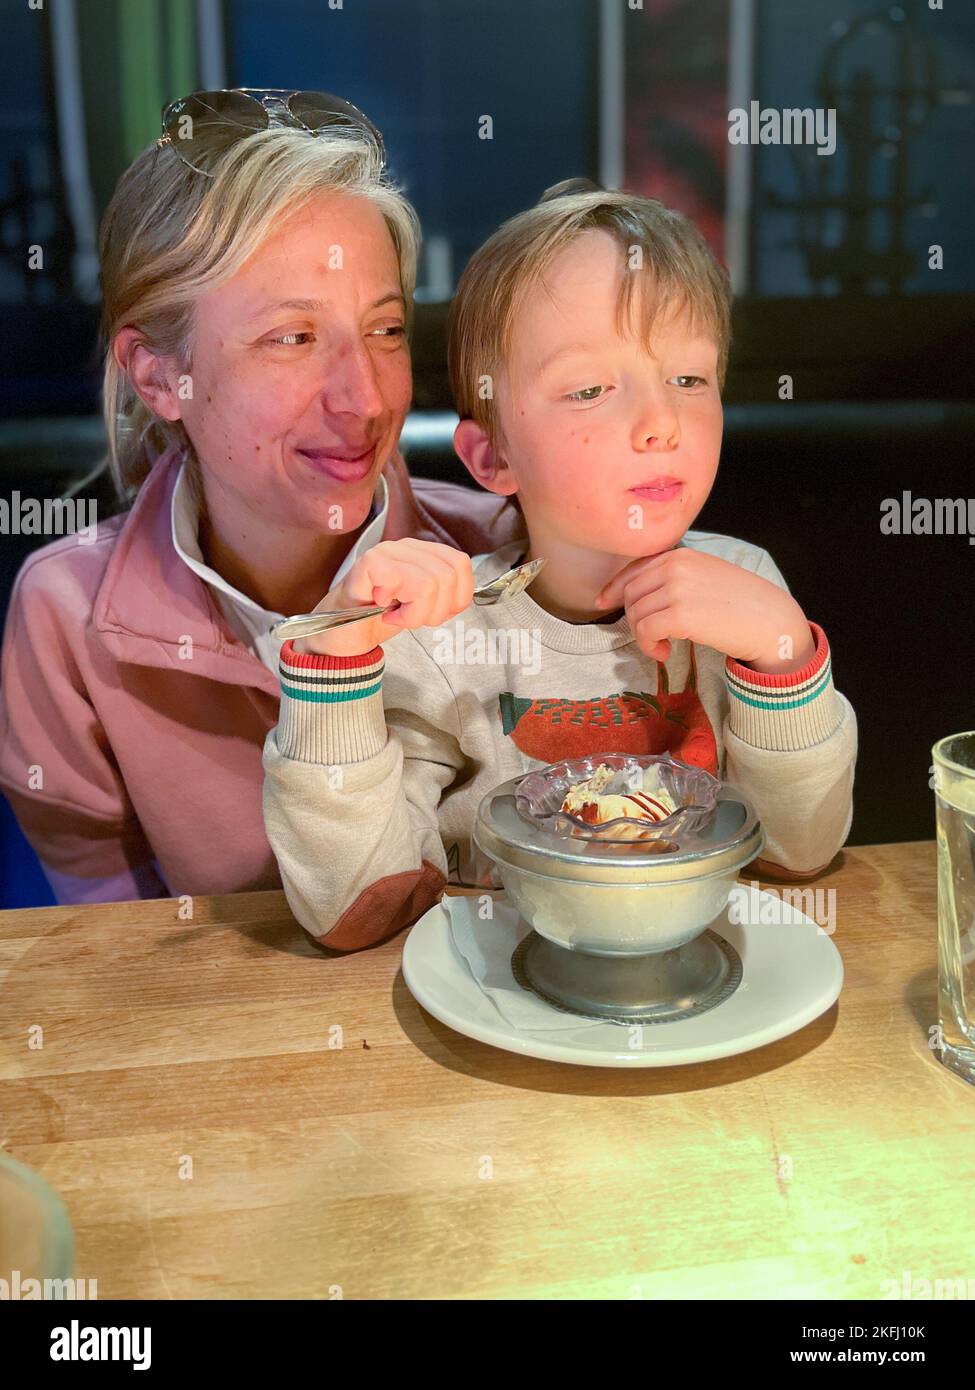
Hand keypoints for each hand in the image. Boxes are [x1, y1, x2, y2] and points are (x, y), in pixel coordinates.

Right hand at [293, 539, 474, 656]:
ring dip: (415, 613)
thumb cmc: (375, 619)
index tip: (435, 613)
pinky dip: (399, 609)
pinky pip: (404, 583)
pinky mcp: (370, 563)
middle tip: (411, 618)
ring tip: (396, 616)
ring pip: (431, 582)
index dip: (457, 597)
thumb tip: (463, 596)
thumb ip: (443, 594)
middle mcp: (405, 547)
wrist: (338, 637)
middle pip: (449, 575)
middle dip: (435, 610)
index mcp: (421, 553)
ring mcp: (386, 552)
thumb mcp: (420, 607)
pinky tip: (382, 610)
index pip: (461, 564)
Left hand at [594, 548, 814, 670]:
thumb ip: (674, 578)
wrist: (771, 620)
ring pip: (635, 615)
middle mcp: (676, 566)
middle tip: (652, 637)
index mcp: (680, 554)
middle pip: (631, 594)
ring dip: (643, 637)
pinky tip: (665, 653)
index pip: (633, 568)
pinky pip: (645, 632)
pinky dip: (649, 647)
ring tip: (663, 647)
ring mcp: (677, 589)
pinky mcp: (681, 614)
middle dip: (633, 619)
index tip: (603, 602)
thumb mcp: (705, 577)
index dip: (614, 588)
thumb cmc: (741, 604)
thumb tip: (637, 597)